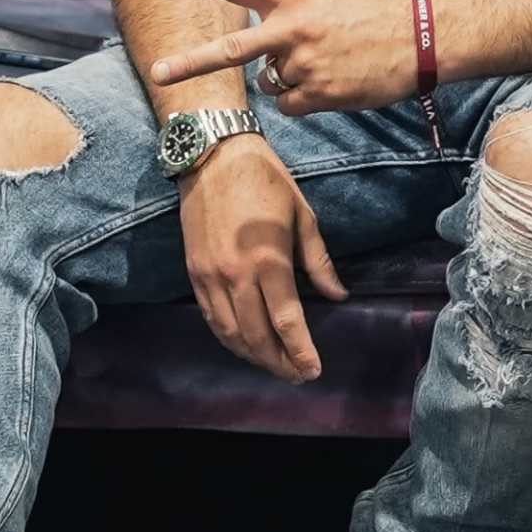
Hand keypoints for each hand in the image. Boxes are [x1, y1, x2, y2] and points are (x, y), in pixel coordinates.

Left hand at [149, 0, 420, 116]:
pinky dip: (305, 99)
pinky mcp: (319, 94)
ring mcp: (305, 64)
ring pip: (270, 83)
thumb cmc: (372, 14)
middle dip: (189, 63)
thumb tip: (262, 55)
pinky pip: (291, 105)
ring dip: (287, 79)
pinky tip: (333, 82)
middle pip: (231, 51)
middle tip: (158, 71)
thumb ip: (288, 13)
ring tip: (325, 64)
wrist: (421, 39)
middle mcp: (293, 29)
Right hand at [179, 134, 345, 380]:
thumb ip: (319, 262)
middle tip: (297, 375)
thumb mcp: (303, 216)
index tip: (313, 370)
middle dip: (279, 362)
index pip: (286, 321)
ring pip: (230, 333)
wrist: (212, 156)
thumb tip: (338, 295)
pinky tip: (243, 345)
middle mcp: (236, 275)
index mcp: (269, 260)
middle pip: (257, 335)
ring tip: (274, 366)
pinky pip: (210, 317)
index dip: (300, 351)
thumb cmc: (265, 180)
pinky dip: (228, 338)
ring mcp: (211, 276)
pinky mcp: (194, 272)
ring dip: (253, 356)